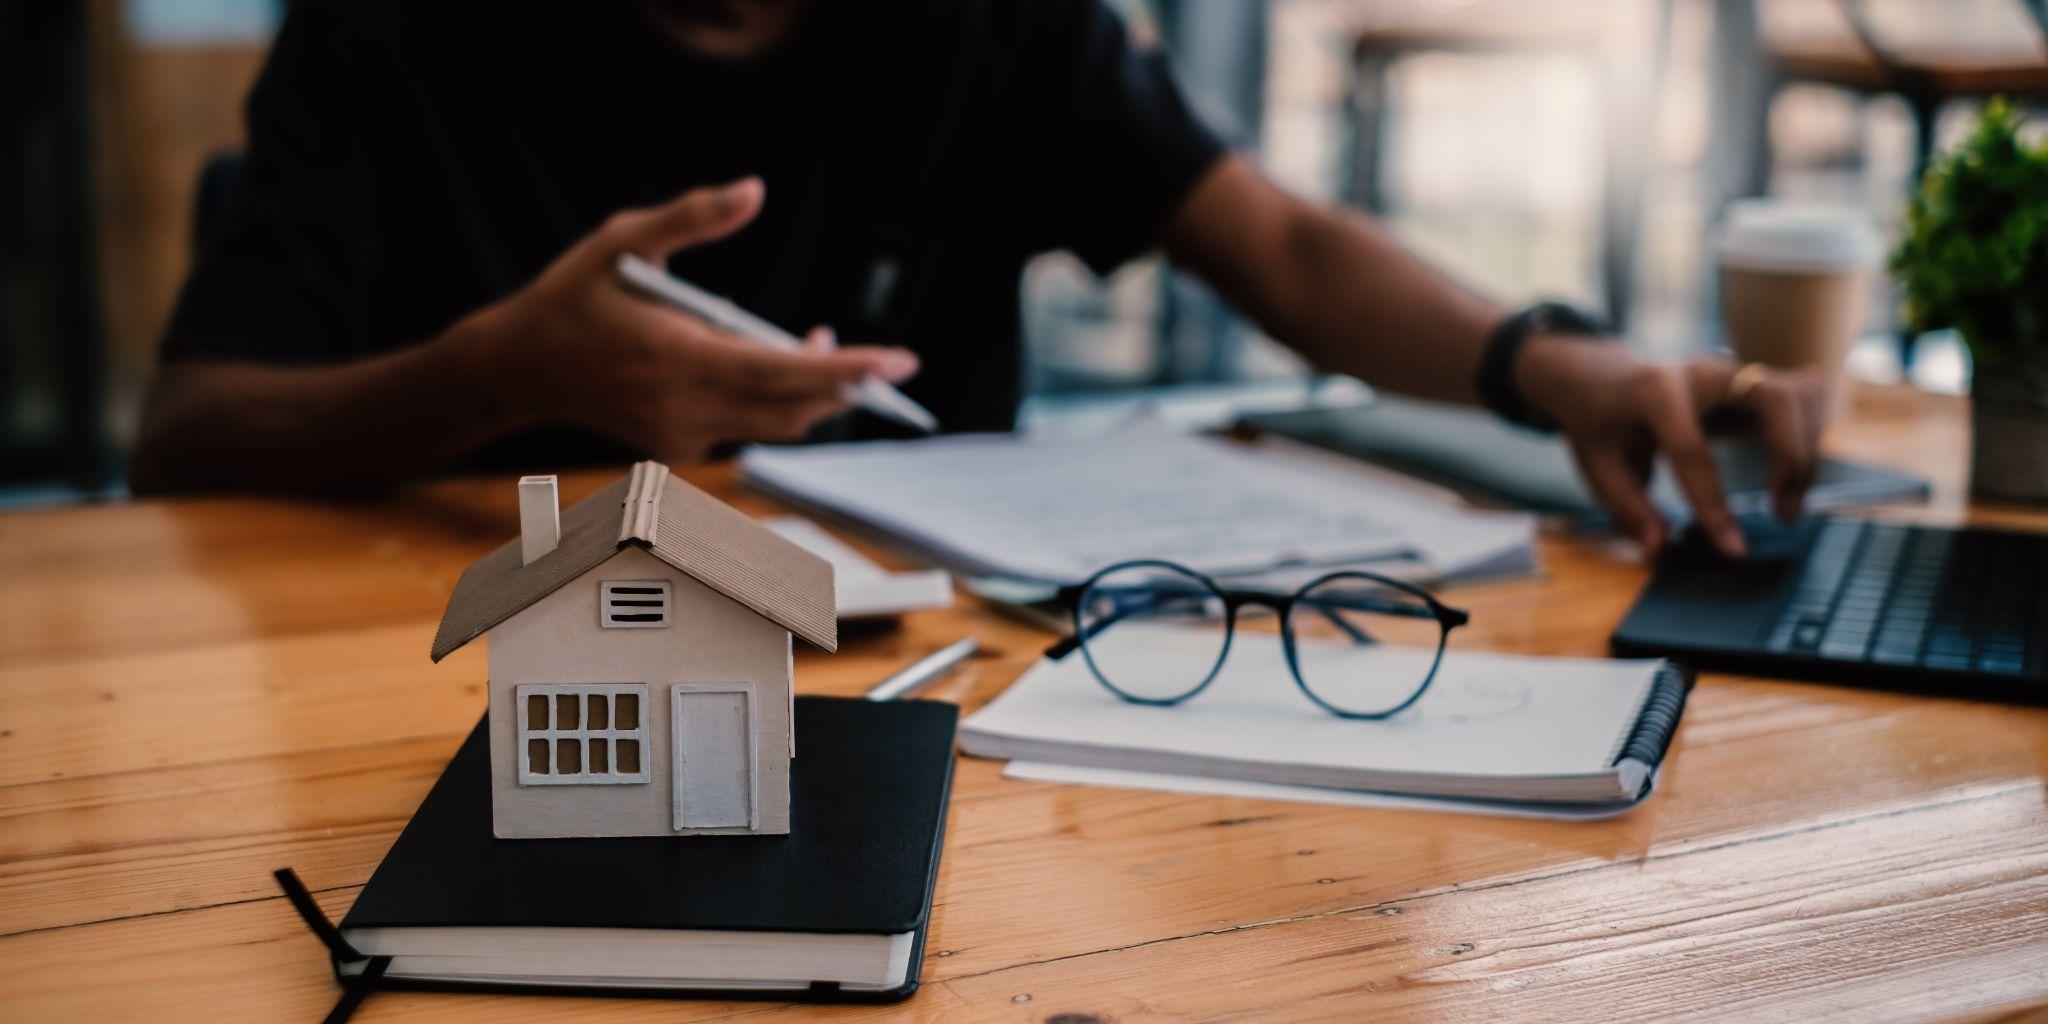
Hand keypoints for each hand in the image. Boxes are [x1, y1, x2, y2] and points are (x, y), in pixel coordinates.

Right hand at [457, 177, 917, 462]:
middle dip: (847, 387)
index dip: (848, 370)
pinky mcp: (676, 447)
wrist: (518, 368)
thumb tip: (755, 189)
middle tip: (886, 363)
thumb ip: (693, 216)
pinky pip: (744, 427)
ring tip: (831, 352)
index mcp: (679, 356)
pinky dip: (773, 402)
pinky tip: (777, 366)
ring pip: (775, 424)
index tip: (900, 362)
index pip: (784, 370)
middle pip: (794, 407)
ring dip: (813, 394)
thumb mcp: (625, 239)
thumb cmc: (574, 295)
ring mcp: (682, 434)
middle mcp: (686, 405)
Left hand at [1516, 336, 1824, 557]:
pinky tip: (1788, 467)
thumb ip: (1628, 508)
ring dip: (1805, 451)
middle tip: (1783, 515)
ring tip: (1784, 502)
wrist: (1603, 378)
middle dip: (1791, 458)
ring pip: (1799, 396)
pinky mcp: (1753, 377)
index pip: (1692, 452)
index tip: (1734, 551)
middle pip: (1775, 401)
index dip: (1713, 506)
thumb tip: (1660, 548)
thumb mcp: (1597, 466)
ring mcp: (1734, 370)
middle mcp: (1703, 373)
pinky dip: (1809, 433)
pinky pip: (1804, 396)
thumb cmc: (1601, 424)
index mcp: (1655, 392)